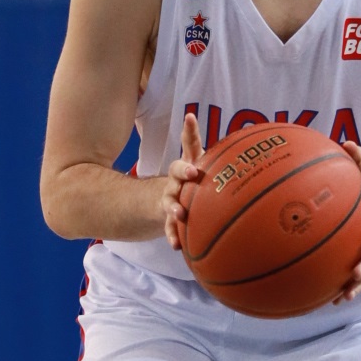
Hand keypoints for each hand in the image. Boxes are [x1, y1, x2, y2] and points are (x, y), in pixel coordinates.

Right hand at [161, 111, 205, 250]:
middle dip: (182, 175)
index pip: (184, 155)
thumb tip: (190, 114)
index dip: (187, 147)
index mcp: (184, 167)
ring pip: (170, 203)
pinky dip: (173, 235)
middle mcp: (174, 182)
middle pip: (175, 177)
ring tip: (180, 214)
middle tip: (192, 174)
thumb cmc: (190, 176)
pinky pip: (170, 227)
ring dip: (175, 208)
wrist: (166, 199)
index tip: (192, 145)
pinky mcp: (169, 219)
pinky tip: (177, 245)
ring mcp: (169, 200)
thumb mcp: (194, 159)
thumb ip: (192, 139)